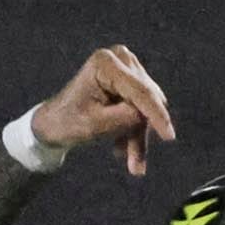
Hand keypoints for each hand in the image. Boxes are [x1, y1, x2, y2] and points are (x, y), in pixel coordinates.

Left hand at [26, 44, 176, 177]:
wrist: (54, 123)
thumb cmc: (68, 122)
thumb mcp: (95, 125)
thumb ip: (125, 118)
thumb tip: (149, 115)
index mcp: (105, 63)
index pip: (139, 91)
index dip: (156, 115)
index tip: (169, 137)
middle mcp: (120, 58)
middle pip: (144, 100)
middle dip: (140, 132)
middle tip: (135, 166)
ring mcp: (126, 67)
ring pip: (145, 108)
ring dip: (137, 136)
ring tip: (132, 165)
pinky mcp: (129, 80)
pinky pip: (141, 108)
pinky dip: (132, 129)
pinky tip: (121, 149)